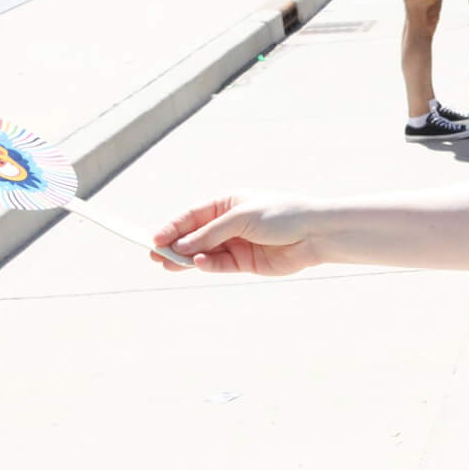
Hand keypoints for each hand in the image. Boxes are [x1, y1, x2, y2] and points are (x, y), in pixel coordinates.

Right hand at [151, 194, 320, 276]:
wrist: (314, 233)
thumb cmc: (281, 215)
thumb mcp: (240, 218)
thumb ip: (210, 233)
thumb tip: (180, 246)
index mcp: (226, 204)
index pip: (191, 216)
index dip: (172, 227)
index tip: (154, 239)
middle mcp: (229, 224)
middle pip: (194, 236)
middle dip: (174, 245)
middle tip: (154, 256)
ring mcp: (237, 244)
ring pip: (204, 253)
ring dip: (186, 258)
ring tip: (167, 264)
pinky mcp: (246, 262)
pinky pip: (220, 264)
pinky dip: (207, 265)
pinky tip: (196, 263)